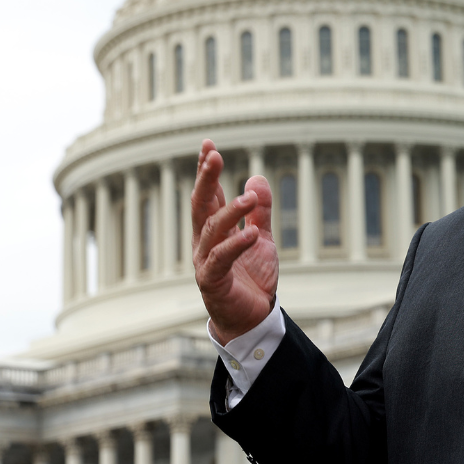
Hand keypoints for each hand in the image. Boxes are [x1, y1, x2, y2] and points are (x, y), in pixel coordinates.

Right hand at [191, 139, 278, 343]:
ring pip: (211, 230)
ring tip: (249, 198)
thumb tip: (257, 178)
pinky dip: (236, 245)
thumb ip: (261, 212)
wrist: (252, 318)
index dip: (208, 171)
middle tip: (214, 155)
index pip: (209, 195)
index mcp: (214, 231)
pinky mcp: (212, 282)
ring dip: (229, 211)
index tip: (209, 145)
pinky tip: (252, 233)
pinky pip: (221, 259)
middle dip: (206, 179)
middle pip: (201, 205)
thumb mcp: (262, 239)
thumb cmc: (252, 278)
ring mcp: (205, 262)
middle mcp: (204, 243)